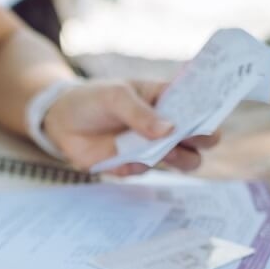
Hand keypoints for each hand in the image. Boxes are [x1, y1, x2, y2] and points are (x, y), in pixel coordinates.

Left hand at [42, 79, 220, 174]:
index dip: (209, 113)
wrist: (60, 120)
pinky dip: (136, 167)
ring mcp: (150, 147)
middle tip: (191, 138)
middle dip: (202, 141)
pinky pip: (143, 171)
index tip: (209, 118)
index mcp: (165, 100)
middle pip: (199, 140)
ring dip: (178, 159)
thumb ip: (140, 113)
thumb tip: (169, 130)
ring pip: (181, 161)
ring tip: (164, 151)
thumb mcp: (115, 97)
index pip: (198, 107)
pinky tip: (121, 158)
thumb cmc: (92, 99)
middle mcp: (164, 126)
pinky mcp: (131, 165)